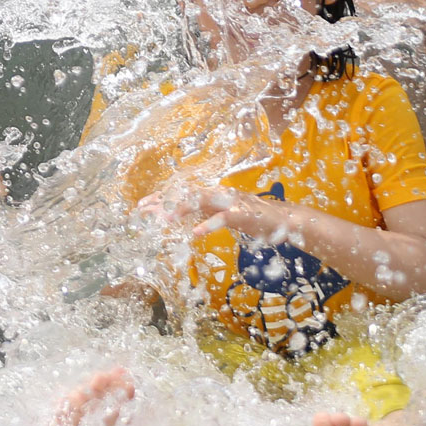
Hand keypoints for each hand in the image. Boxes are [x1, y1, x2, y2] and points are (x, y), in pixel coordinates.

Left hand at [142, 187, 285, 240]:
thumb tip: (184, 219)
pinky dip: (209, 225)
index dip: (161, 198)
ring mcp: (231, 202)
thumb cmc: (252, 218)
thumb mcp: (223, 215)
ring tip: (165, 219)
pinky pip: (223, 219)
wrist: (284, 220)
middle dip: (164, 201)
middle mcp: (218, 193)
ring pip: (201, 200)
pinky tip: (195, 232)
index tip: (141, 205)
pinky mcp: (243, 214)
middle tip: (144, 210)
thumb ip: (205, 215)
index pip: (182, 193)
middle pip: (185, 194)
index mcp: (212, 194)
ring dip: (182, 209)